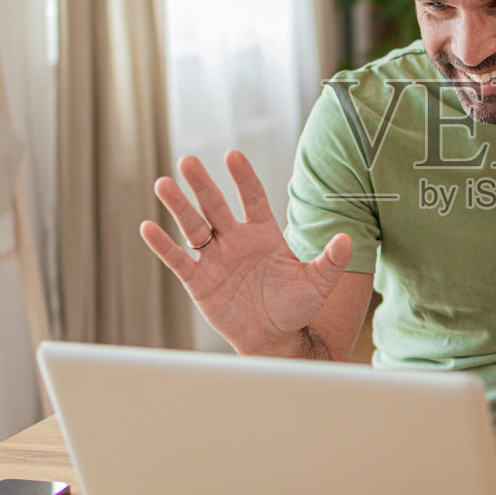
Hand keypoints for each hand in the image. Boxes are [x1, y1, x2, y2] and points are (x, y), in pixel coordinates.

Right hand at [139, 151, 351, 354]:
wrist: (274, 338)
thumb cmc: (295, 307)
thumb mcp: (317, 283)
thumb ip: (330, 261)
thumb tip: (347, 240)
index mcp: (264, 234)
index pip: (252, 198)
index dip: (243, 178)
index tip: (232, 156)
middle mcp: (236, 240)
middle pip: (216, 206)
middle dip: (203, 184)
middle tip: (188, 161)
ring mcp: (215, 259)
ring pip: (193, 227)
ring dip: (178, 207)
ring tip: (163, 183)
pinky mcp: (199, 281)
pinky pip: (178, 260)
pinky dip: (163, 246)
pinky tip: (148, 227)